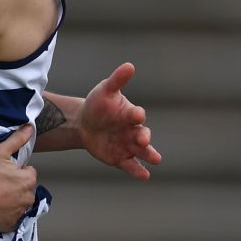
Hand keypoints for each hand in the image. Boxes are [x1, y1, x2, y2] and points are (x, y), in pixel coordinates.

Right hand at [0, 125, 37, 232]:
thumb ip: (16, 140)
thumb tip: (29, 128)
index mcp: (28, 180)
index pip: (28, 172)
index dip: (15, 171)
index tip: (3, 172)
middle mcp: (29, 197)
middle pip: (25, 189)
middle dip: (15, 186)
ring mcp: (20, 212)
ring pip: (20, 203)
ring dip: (12, 200)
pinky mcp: (11, 224)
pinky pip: (12, 218)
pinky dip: (6, 214)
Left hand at [77, 63, 160, 179]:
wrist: (85, 123)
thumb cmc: (99, 105)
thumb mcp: (105, 91)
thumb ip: (117, 80)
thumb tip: (129, 65)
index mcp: (130, 114)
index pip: (136, 115)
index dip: (136, 115)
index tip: (136, 114)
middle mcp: (133, 131)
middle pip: (143, 135)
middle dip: (144, 137)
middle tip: (143, 139)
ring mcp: (128, 146)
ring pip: (142, 152)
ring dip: (149, 155)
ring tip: (156, 159)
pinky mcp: (121, 158)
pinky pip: (131, 165)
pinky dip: (138, 170)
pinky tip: (145, 175)